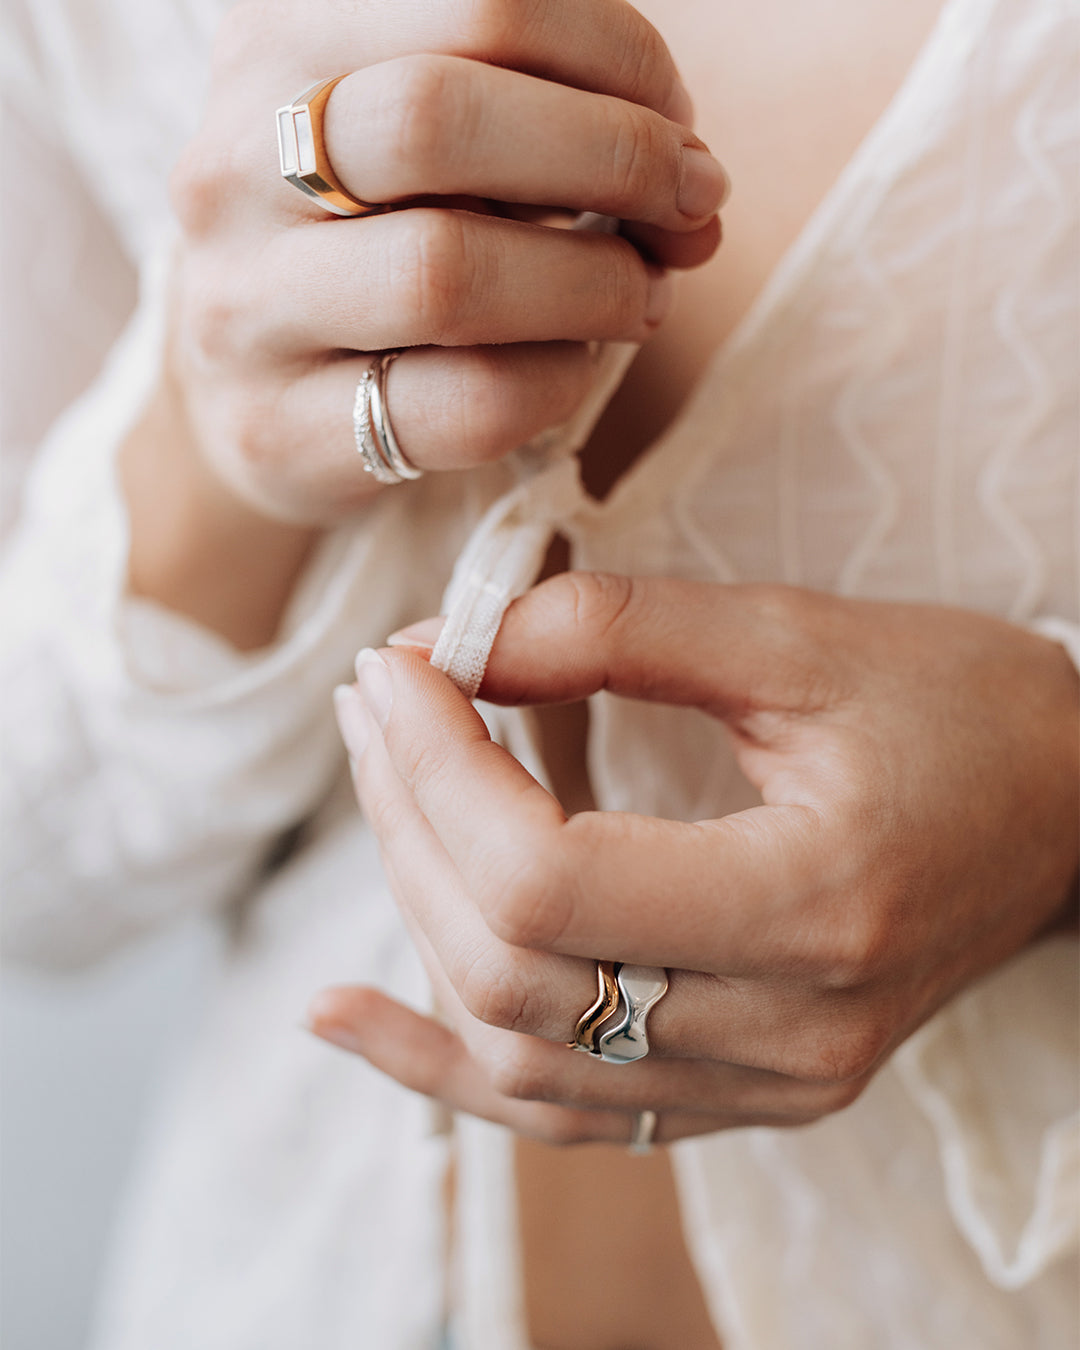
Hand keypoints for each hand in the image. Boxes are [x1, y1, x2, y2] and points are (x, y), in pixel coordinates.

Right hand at [167, 0, 724, 524]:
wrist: (251, 399)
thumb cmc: (375, 244)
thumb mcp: (432, 140)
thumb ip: (549, 119)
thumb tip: (695, 191)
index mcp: (278, 39)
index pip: (478, 0)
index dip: (618, 55)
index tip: (678, 121)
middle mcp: (231, 164)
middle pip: (437, 119)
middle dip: (613, 156)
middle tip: (690, 203)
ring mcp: (242, 306)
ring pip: (444, 274)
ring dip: (594, 283)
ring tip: (641, 295)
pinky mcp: (277, 430)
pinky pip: (464, 403)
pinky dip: (557, 383)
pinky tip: (573, 366)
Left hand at [317, 573, 1077, 1145]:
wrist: (1070, 810)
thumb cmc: (962, 707)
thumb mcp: (798, 636)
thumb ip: (614, 633)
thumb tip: (449, 645)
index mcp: (817, 904)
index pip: (547, 883)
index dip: (439, 768)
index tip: (397, 668)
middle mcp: (790, 1031)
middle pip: (513, 964)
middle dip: (412, 817)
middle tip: (380, 701)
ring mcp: (766, 1084)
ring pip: (516, 1045)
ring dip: (419, 907)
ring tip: (382, 786)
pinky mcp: (743, 1091)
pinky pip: (558, 1108)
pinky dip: (438, 1060)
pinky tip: (340, 1015)